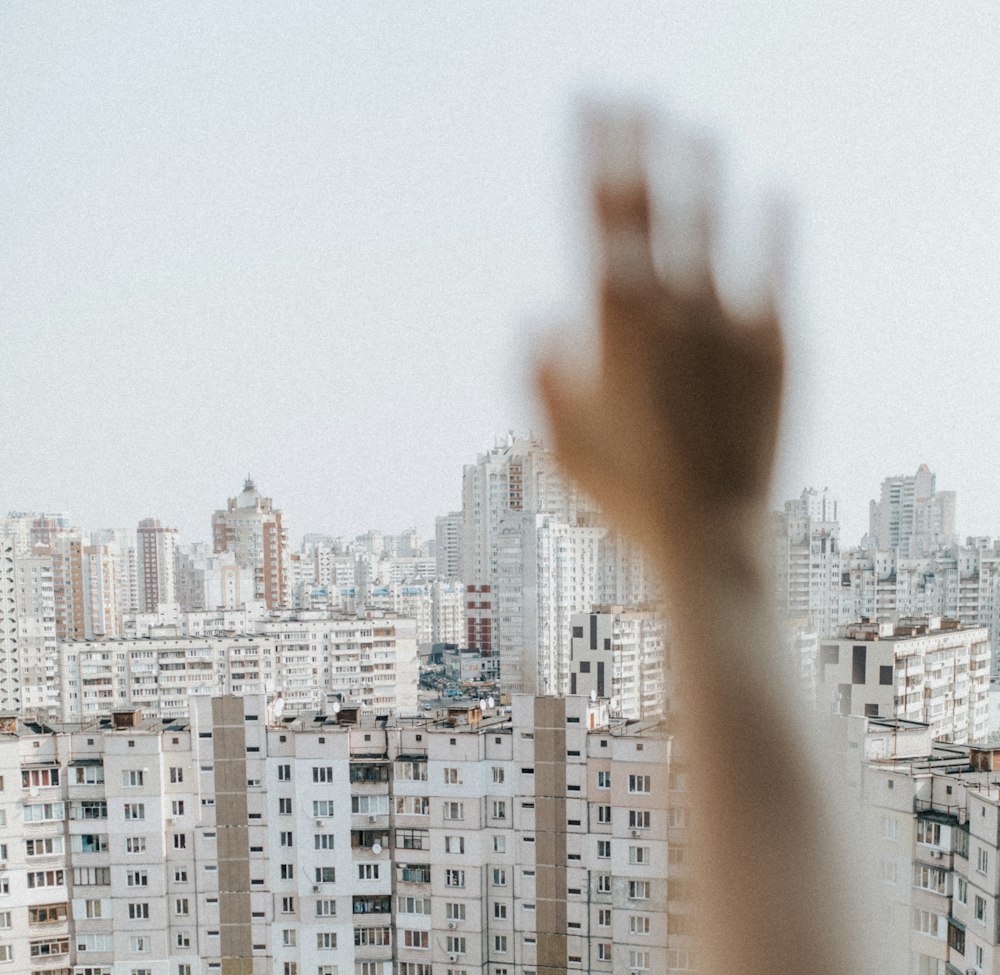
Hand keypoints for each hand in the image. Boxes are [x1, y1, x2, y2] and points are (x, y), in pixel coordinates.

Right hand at [537, 109, 786, 569]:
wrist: (711, 538)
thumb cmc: (626, 499)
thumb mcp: (560, 445)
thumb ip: (539, 378)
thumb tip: (537, 320)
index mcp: (611, 326)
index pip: (597, 214)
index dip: (592, 150)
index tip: (588, 106)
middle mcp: (670, 309)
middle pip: (651, 202)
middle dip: (636, 140)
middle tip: (629, 94)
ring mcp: (728, 324)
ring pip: (714, 224)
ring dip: (701, 169)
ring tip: (694, 127)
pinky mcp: (777, 347)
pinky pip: (776, 270)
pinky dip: (775, 226)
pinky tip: (774, 191)